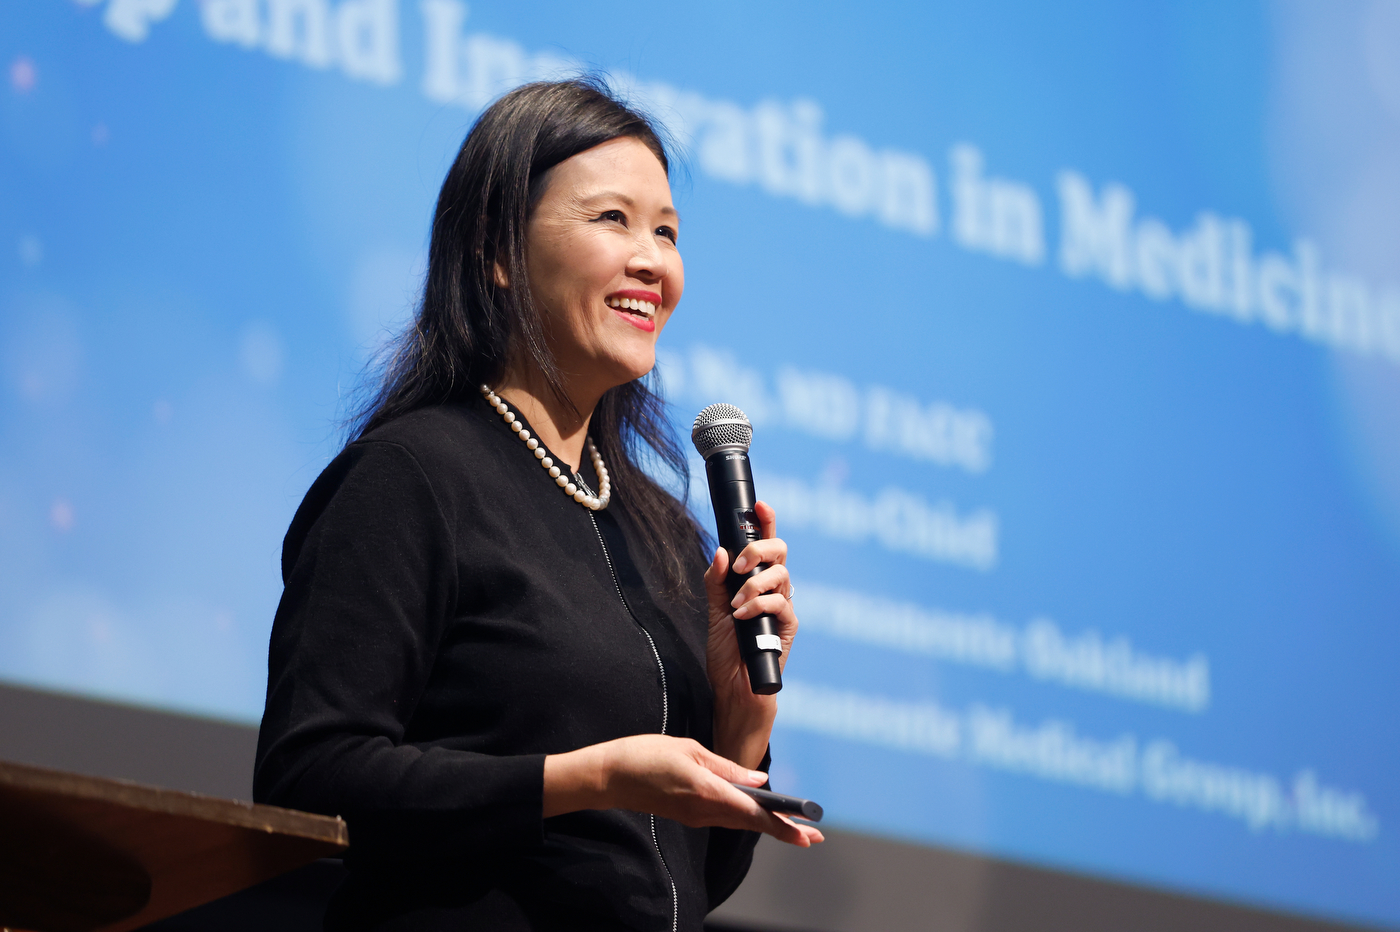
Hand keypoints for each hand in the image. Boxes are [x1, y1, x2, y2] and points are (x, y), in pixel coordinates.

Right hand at [543, 734, 822, 846]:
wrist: (608, 777)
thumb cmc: (645, 755)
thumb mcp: (690, 750)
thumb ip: (727, 768)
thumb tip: (759, 782)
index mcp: (708, 793)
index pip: (755, 813)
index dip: (783, 822)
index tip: (806, 828)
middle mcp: (705, 811)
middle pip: (752, 824)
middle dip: (784, 830)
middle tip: (813, 837)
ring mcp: (696, 815)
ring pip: (740, 823)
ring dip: (768, 826)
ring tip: (794, 828)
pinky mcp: (688, 813)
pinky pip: (724, 818)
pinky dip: (746, 818)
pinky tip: (758, 814)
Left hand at [702, 500, 797, 768]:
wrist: (734, 690)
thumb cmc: (726, 654)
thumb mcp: (713, 612)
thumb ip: (716, 581)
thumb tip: (721, 551)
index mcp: (756, 581)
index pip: (766, 544)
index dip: (766, 521)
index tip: (759, 504)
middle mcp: (774, 590)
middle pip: (781, 551)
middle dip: (758, 549)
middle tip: (739, 564)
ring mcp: (783, 607)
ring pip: (781, 575)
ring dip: (754, 584)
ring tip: (736, 604)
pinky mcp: (789, 627)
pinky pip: (781, 604)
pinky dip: (759, 605)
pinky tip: (742, 618)